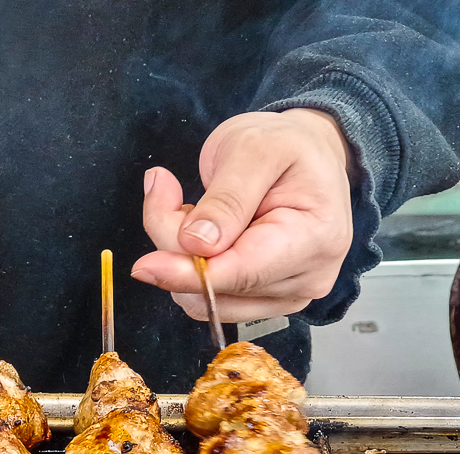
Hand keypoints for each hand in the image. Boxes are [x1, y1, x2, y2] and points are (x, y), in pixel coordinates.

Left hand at [131, 109, 353, 321]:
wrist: (307, 154)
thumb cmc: (286, 146)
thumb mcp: (255, 149)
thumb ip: (226, 198)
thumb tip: (196, 245)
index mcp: (315, 238)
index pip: (242, 273)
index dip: (187, 272)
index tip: (145, 266)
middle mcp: (307, 279)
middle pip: (216, 286)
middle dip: (176, 243)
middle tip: (166, 190)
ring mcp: (284, 296)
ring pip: (202, 299)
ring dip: (178, 256)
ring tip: (193, 208)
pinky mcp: (261, 301)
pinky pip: (205, 299)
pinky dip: (187, 267)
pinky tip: (199, 232)